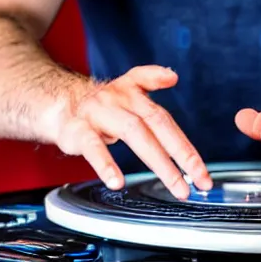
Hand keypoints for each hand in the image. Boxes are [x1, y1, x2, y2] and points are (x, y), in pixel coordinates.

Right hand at [46, 65, 211, 198]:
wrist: (57, 103)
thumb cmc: (100, 105)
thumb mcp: (125, 87)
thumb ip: (150, 80)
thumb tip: (173, 75)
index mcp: (135, 96)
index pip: (167, 123)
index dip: (186, 148)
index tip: (203, 174)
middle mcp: (120, 101)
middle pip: (156, 126)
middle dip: (180, 157)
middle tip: (197, 183)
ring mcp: (99, 114)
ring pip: (133, 133)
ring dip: (158, 162)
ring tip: (176, 185)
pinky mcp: (77, 129)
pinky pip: (92, 146)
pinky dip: (106, 164)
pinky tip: (117, 182)